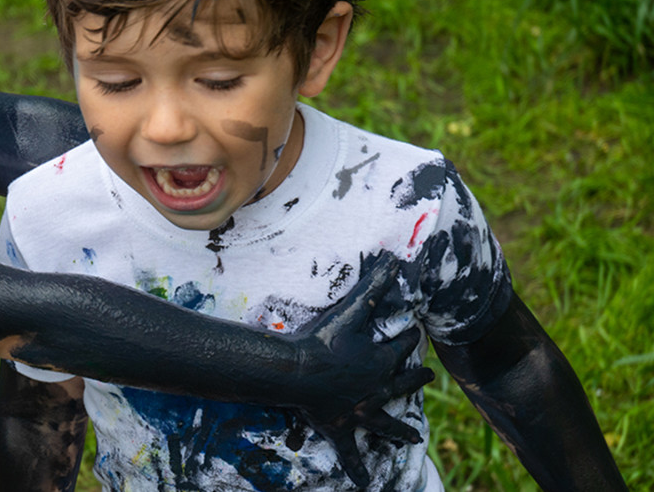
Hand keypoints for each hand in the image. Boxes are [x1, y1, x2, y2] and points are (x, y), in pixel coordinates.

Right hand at [288, 254, 434, 487]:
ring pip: (385, 423)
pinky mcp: (341, 427)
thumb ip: (372, 286)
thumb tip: (394, 260)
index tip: (414, 335)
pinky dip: (356, 468)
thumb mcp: (350, 310)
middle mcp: (376, 389)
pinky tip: (364, 482)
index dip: (408, 340)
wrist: (300, 371)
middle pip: (402, 385)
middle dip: (415, 382)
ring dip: (400, 430)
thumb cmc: (324, 339)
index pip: (401, 347)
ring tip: (414, 440)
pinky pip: (350, 452)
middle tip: (427, 380)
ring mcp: (360, 411)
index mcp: (381, 361)